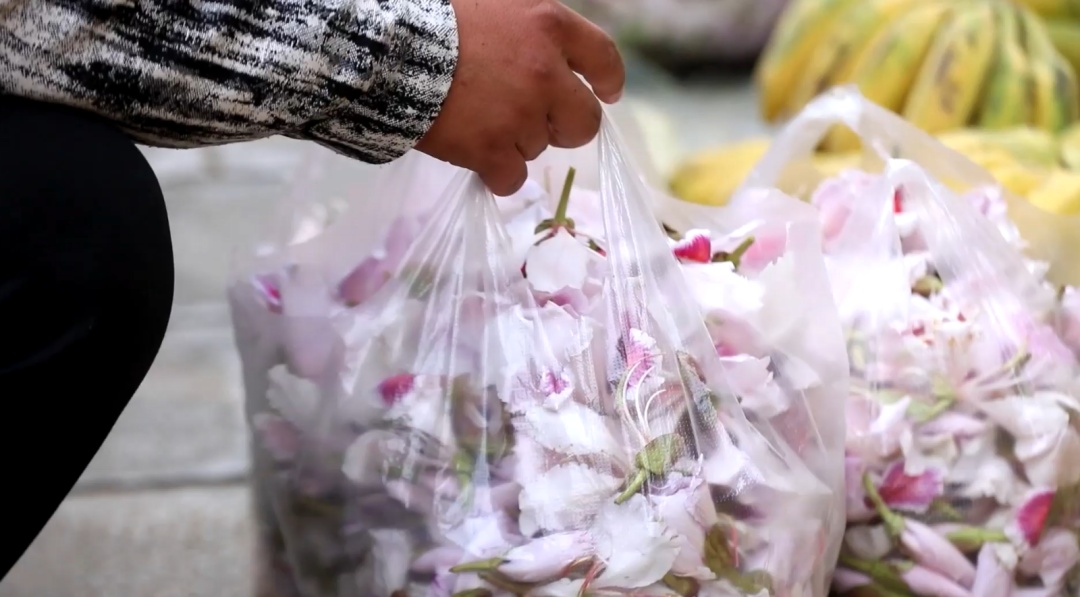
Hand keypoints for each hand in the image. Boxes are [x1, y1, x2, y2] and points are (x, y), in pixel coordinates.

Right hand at [415, 0, 624, 195]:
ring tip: (479, 120)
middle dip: (566, 126)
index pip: (603, 58)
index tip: (607, 94)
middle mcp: (544, 74)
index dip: (609, 81)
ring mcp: (519, 117)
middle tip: (542, 123)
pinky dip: (496, 172)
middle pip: (584, 121)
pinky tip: (476, 155)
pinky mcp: (490, 151)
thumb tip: (545, 52)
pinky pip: (511, 177)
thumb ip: (529, 27)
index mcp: (548, 26)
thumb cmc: (434, 15)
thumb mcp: (493, 0)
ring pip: (538, 148)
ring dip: (516, 141)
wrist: (384, 49)